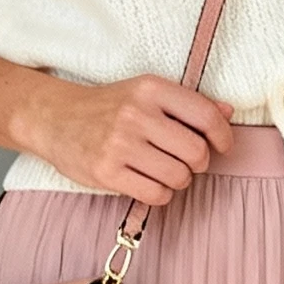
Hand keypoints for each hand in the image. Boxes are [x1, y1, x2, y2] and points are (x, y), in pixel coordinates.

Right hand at [30, 74, 235, 204]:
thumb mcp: (146, 94)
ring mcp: (119, 144)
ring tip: (162, 170)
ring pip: (178, 177)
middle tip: (184, 160)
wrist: (55, 119)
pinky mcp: (106, 172)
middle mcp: (136, 114)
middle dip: (197, 163)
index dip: (223, 136)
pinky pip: (155, 194)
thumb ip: (188, 103)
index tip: (222, 146)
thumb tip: (228, 111)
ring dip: (177, 180)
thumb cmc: (108, 107)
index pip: (206, 116)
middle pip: (196, 153)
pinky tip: (147, 181)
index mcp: (151, 88)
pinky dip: (159, 193)